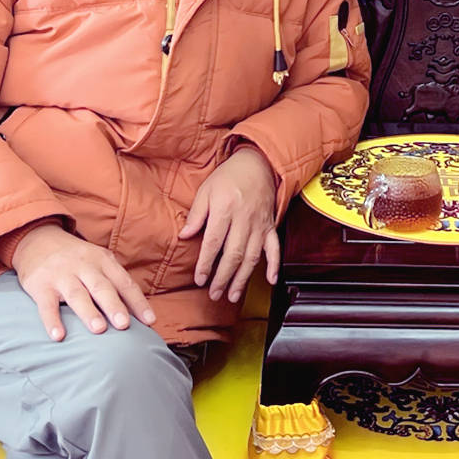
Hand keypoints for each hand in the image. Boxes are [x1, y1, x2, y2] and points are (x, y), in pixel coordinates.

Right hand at [11, 224, 154, 340]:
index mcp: (103, 260)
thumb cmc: (77, 259)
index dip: (138, 301)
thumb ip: (115, 283)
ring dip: (88, 312)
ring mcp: (61, 275)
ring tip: (99, 329)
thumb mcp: (98, 261)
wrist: (38, 239)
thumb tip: (139, 313)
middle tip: (124, 325)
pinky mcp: (40, 285)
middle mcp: (84, 266)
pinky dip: (52, 320)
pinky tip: (58, 336)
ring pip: (77, 295)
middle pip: (101, 287)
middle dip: (113, 306)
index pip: (124, 282)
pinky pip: (46, 305)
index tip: (150, 321)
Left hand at [180, 145, 280, 303]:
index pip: (214, 242)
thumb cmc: (229, 176)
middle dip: (223, 277)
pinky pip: (274, 248)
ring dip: (243, 278)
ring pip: (252, 257)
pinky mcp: (270, 226)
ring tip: (233, 295)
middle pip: (233, 254)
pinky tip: (271, 280)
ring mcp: (260, 225)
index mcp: (225, 209)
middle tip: (214, 294)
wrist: (258, 163)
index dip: (206, 263)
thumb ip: (196, 215)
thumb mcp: (206, 190)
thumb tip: (184, 236)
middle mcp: (244, 220)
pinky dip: (274, 265)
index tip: (199, 279)